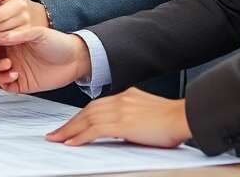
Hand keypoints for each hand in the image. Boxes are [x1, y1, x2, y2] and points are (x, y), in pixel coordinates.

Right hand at [0, 25, 88, 93]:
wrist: (75, 60)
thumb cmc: (58, 42)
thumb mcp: (39, 33)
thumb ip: (18, 35)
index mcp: (12, 40)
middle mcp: (10, 54)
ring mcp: (13, 69)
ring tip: (9, 65)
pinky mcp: (20, 83)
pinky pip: (3, 85)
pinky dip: (3, 81)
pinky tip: (15, 75)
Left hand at [46, 88, 192, 146]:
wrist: (183, 117)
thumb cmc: (173, 120)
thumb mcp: (148, 114)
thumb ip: (132, 119)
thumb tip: (121, 131)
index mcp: (127, 96)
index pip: (97, 105)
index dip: (81, 116)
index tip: (71, 124)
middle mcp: (121, 99)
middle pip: (87, 111)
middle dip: (70, 123)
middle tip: (56, 133)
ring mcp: (120, 110)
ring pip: (87, 119)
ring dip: (69, 130)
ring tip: (57, 139)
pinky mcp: (122, 123)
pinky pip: (94, 129)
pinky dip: (80, 136)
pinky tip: (71, 143)